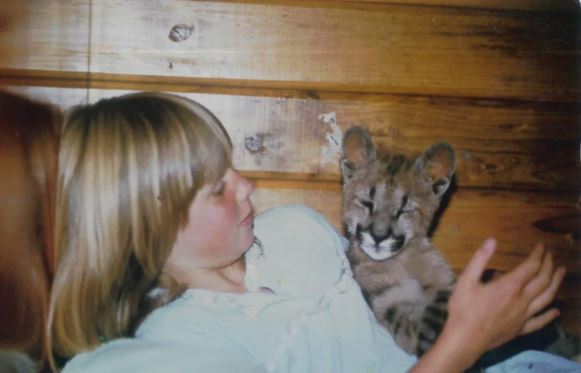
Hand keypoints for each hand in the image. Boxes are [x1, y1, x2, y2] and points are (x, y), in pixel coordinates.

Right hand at [443, 238, 565, 361]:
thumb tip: (491, 241)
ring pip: (547, 298)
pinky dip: (550, 315)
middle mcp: (522, 300)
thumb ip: (479, 259)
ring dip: (556, 284)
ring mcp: (524, 316)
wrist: (465, 339)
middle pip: (543, 280)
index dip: (539, 254)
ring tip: (561, 272)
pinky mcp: (521, 329)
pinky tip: (556, 311)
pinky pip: (540, 321)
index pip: (531, 266)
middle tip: (551, 255)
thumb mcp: (466, 280)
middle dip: (548, 265)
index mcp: (510, 286)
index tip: (542, 246)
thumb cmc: (464, 309)